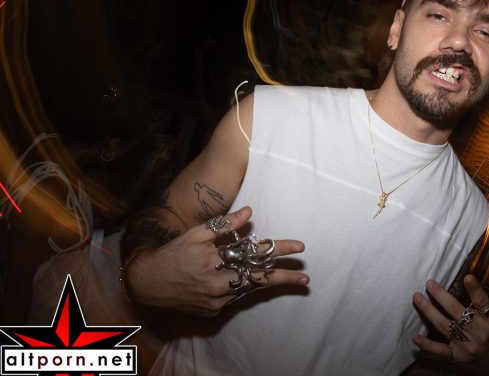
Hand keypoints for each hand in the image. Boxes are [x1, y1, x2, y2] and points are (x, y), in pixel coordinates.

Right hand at [126, 207, 308, 315]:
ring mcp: (215, 301)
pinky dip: (241, 287)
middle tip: (306, 277)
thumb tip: (249, 212)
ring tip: (292, 277)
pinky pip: (233, 297)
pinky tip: (244, 280)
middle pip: (257, 279)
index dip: (278, 249)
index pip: (253, 253)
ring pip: (248, 289)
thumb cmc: (172, 254)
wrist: (147, 284)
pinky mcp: (212, 311)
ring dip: (266, 282)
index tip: (299, 246)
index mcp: (213, 259)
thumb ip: (223, 225)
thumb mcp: (195, 234)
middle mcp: (216, 283)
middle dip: (283, 277)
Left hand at [412, 275, 488, 374]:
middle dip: (442, 297)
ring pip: (445, 326)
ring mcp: (466, 346)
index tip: (467, 277)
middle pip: (458, 312)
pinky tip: (415, 336)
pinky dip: (427, 345)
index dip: (475, 290)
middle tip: (430, 284)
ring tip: (417, 297)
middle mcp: (479, 334)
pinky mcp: (457, 357)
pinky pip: (440, 351)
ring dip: (429, 312)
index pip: (483, 303)